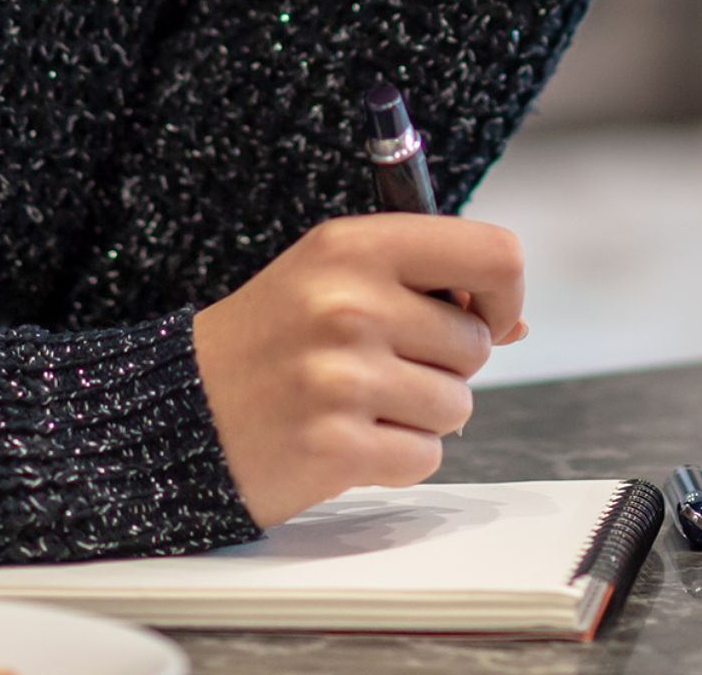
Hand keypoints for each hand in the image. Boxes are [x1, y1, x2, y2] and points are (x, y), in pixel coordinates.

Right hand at [191, 213, 525, 530]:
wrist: (186, 406)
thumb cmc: (270, 336)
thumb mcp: (333, 275)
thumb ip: (423, 283)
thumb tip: (514, 320)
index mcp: (354, 245)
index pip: (491, 254)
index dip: (502, 292)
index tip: (479, 313)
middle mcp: (350, 303)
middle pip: (477, 344)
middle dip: (444, 362)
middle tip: (379, 360)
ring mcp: (343, 377)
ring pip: (457, 405)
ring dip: (419, 413)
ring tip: (358, 398)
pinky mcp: (338, 447)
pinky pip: (424, 457)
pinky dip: (396, 457)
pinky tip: (347, 435)